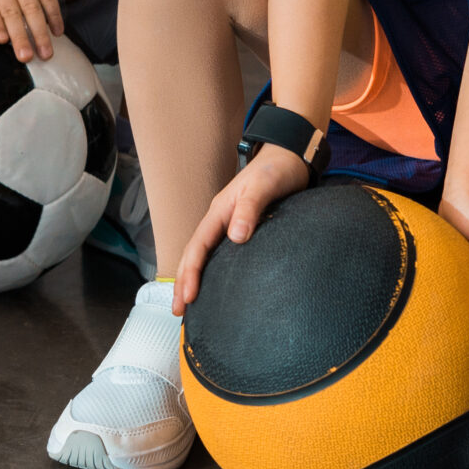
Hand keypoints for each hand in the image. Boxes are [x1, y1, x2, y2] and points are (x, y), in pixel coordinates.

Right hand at [171, 145, 311, 315]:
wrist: (290, 157)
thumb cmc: (278, 170)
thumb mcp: (264, 186)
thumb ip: (249, 208)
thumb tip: (235, 236)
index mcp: (220, 211)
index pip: (198, 246)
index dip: (191, 272)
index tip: (188, 296)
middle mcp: (220, 220)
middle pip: (194, 253)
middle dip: (183, 281)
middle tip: (178, 311)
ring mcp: (228, 224)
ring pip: (204, 254)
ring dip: (193, 278)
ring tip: (188, 303)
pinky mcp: (241, 228)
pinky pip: (219, 253)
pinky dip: (211, 270)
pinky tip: (214, 284)